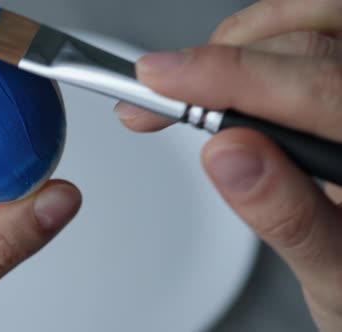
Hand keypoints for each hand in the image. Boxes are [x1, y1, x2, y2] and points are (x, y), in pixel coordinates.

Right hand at [116, 1, 341, 330]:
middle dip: (215, 65)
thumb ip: (288, 216)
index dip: (228, 77)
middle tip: (154, 96)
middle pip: (303, 46)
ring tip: (190, 85)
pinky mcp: (339, 77)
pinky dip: (251, 39)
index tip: (160, 82)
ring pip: (302, 22)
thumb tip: (228, 157)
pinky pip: (303, 28)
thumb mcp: (332, 273)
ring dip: (234, 44)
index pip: (317, 90)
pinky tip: (226, 71)